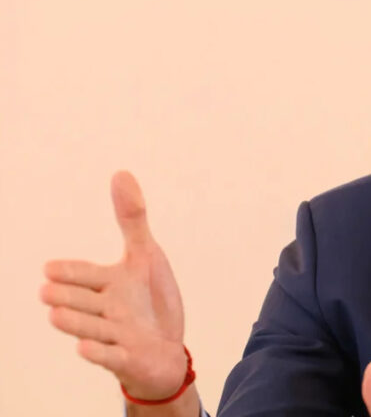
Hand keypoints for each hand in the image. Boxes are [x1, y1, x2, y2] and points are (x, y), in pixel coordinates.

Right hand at [41, 171, 187, 399]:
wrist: (164, 350)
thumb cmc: (149, 300)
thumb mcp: (146, 256)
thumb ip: (132, 219)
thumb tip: (121, 172)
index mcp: (110, 284)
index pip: (86, 275)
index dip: (71, 271)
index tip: (49, 268)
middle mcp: (107, 310)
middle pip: (84, 301)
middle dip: (67, 296)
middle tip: (46, 290)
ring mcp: (115, 336)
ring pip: (92, 328)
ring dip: (76, 322)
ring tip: (55, 314)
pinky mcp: (127, 358)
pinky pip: (112, 356)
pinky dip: (99, 353)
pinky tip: (84, 349)